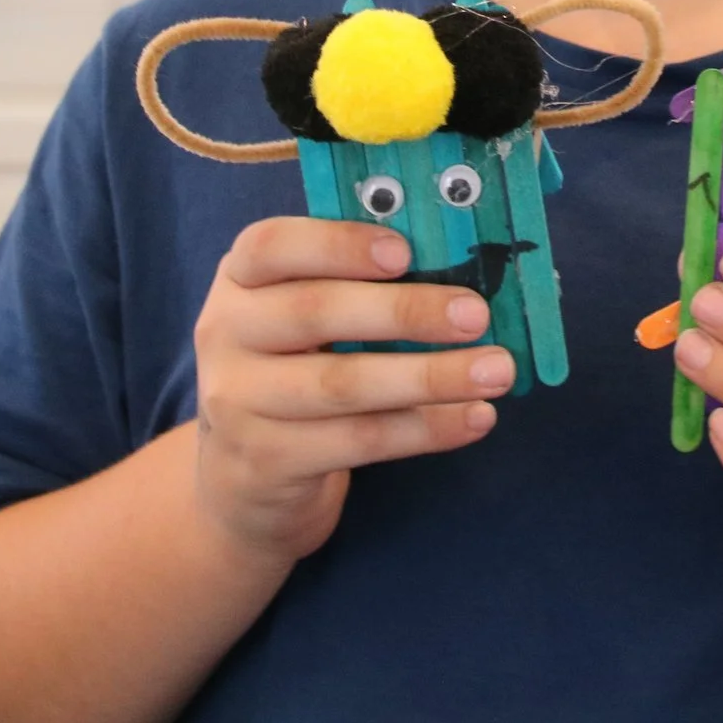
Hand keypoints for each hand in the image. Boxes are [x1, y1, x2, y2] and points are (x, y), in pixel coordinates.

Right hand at [192, 217, 513, 565]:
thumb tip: (459, 262)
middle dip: (406, 311)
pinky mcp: (265, 463)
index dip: (338, 244)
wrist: (244, 478)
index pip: (270, 246)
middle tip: (477, 314)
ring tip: (496, 371)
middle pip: (315, 312)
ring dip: (430, 376)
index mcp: (240, 279)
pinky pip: (357, 441)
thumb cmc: (298, 366)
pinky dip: (425, 428)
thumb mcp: (303, 313)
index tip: (405, 252)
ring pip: (342, 384)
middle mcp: (226, 334)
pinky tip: (475, 418)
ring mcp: (238, 403)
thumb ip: (359, 282)